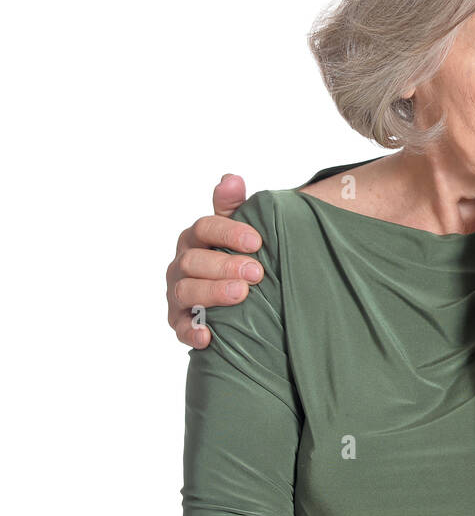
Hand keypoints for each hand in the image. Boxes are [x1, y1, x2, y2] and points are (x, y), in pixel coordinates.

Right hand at [166, 173, 263, 348]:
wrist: (240, 293)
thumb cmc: (238, 256)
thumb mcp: (240, 230)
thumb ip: (234, 206)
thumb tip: (231, 178)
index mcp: (197, 237)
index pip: (205, 227)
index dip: (229, 232)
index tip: (256, 241)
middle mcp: (182, 263)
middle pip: (194, 260)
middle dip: (225, 265)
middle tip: (257, 272)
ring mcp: (177, 292)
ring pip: (185, 290)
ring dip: (212, 292)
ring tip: (241, 295)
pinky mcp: (179, 320)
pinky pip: (180, 327)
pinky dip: (191, 331)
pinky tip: (208, 337)